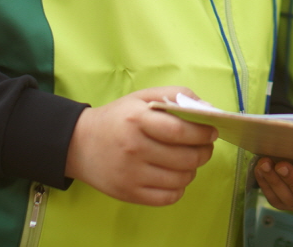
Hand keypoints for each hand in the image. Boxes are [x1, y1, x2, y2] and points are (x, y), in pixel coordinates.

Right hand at [66, 86, 216, 205]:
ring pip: (181, 178)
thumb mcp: (142, 97)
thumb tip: (208, 109)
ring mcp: (131, 174)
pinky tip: (174, 175)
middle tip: (205, 147)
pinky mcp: (129, 193)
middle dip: (204, 152)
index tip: (212, 132)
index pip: (180, 130)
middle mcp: (134, 148)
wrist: (80, 144)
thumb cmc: (118, 118)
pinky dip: (179, 187)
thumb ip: (175, 95)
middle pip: (185, 157)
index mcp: (137, 119)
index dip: (203, 132)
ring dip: (193, 169)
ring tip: (188, 160)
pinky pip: (168, 197)